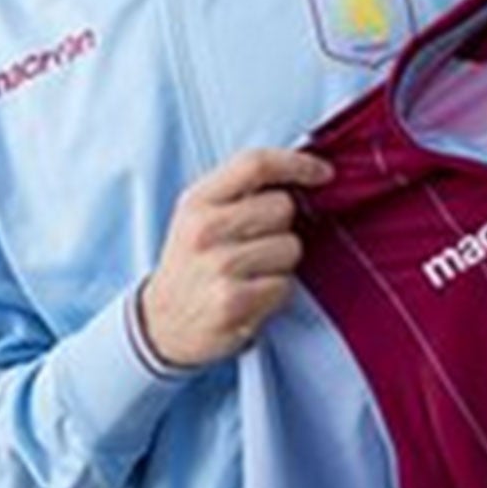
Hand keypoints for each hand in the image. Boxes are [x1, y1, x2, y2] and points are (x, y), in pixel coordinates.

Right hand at [139, 148, 333, 368]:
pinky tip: (252, 296)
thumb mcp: (200, 216)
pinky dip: (276, 292)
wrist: (161, 324)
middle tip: (257, 245)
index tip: (324, 174)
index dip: (298, 163)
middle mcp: (204, 229)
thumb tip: (303, 171)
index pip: (256, 164)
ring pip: (291, 247)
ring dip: (282, 263)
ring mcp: (218, 265)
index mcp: (198, 200)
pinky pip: (286, 285)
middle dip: (283, 226)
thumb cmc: (192, 264)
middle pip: (283, 207)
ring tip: (252, 274)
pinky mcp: (232, 301)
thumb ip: (241, 191)